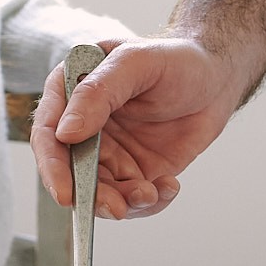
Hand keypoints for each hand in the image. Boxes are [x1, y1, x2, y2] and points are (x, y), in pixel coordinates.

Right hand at [30, 0, 265, 220]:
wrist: (217, 76)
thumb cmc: (176, 58)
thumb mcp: (136, 63)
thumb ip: (98, 93)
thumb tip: (65, 134)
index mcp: (73, 94)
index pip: (48, 134)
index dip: (53, 167)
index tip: (66, 194)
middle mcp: (85, 127)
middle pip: (73, 173)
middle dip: (93, 196)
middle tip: (118, 207)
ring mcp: (111, 152)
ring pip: (103, 193)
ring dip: (124, 202)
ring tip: (152, 193)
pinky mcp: (137, 171)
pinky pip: (134, 199)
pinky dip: (151, 202)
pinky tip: (170, 186)